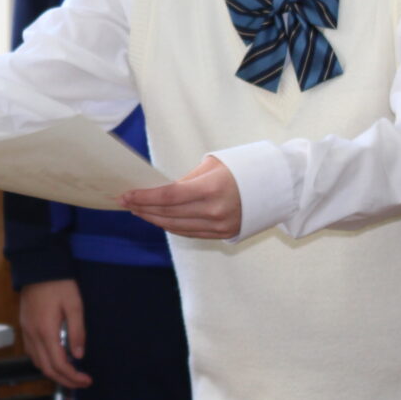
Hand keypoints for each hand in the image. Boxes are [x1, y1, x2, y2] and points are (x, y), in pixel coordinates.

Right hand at [18, 279, 89, 388]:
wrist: (38, 267)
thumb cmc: (59, 284)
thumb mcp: (75, 305)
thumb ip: (77, 331)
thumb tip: (79, 356)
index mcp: (46, 331)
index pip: (59, 364)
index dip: (73, 376)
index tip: (87, 379)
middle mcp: (33, 335)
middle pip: (47, 369)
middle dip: (65, 380)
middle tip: (81, 382)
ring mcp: (26, 331)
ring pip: (37, 363)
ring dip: (54, 372)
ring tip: (70, 373)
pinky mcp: (25, 326)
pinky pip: (32, 352)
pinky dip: (44, 362)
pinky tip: (56, 359)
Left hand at [121, 156, 241, 238]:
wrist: (274, 186)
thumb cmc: (241, 168)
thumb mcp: (212, 165)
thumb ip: (185, 181)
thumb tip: (160, 192)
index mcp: (211, 188)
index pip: (168, 196)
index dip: (144, 197)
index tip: (126, 195)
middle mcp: (215, 210)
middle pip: (168, 213)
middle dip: (143, 207)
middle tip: (125, 202)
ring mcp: (220, 225)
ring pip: (176, 226)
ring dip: (153, 219)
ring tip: (137, 211)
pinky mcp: (224, 234)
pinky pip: (189, 232)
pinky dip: (171, 226)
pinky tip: (158, 219)